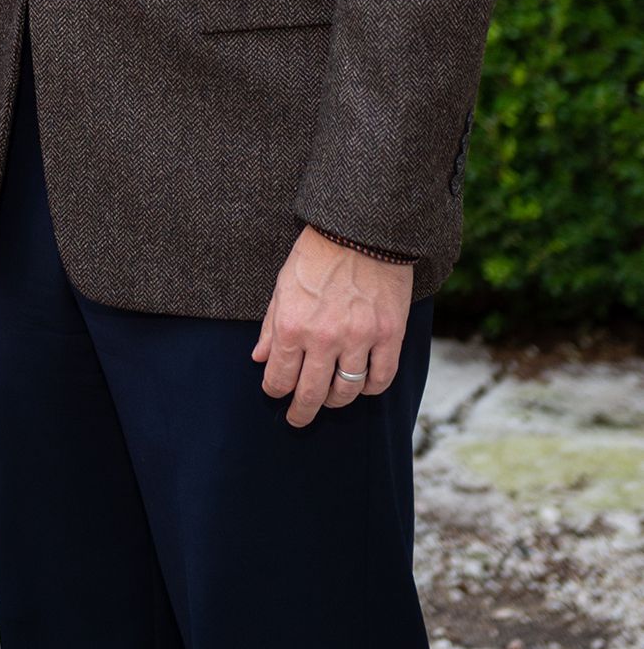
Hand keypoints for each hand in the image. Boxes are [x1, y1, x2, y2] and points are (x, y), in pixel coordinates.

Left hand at [252, 225, 411, 426]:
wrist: (362, 229)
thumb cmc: (316, 254)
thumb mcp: (282, 285)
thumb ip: (269, 326)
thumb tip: (258, 358)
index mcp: (291, 325)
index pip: (278, 378)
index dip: (274, 391)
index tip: (276, 393)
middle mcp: (324, 338)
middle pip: (311, 395)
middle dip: (301, 412)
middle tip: (298, 419)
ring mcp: (359, 339)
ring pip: (346, 392)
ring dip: (335, 401)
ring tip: (330, 399)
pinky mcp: (389, 335)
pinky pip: (380, 379)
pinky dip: (369, 388)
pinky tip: (361, 384)